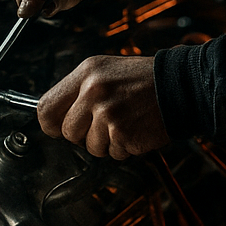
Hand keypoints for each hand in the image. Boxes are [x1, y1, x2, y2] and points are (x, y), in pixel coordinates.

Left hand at [38, 55, 169, 159]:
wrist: (179, 86)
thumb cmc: (143, 81)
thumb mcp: (105, 72)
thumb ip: (79, 92)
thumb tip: (56, 120)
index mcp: (86, 73)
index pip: (46, 108)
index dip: (52, 124)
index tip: (60, 128)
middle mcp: (93, 91)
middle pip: (67, 132)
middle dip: (85, 135)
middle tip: (106, 123)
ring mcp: (107, 112)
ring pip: (90, 147)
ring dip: (107, 143)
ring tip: (125, 122)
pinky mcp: (122, 132)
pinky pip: (113, 153)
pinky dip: (125, 147)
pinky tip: (136, 128)